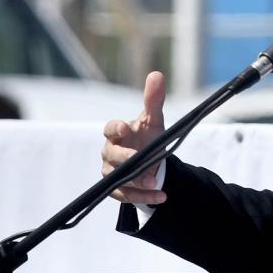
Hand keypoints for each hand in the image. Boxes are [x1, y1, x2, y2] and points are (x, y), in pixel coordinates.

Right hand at [102, 71, 167, 204]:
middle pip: (112, 156)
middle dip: (125, 158)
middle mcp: (110, 152)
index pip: (110, 128)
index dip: (116, 128)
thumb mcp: (153, 120)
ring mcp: (112, 172)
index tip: (125, 128)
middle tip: (139, 159)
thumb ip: (154, 100)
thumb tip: (157, 74)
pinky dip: (144, 197)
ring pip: (118, 179)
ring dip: (136, 181)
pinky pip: (127, 195)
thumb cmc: (147, 136)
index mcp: (117, 133)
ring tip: (154, 182)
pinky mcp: (117, 190)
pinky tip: (162, 196)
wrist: (150, 161)